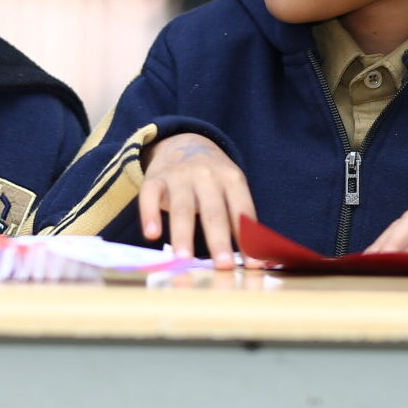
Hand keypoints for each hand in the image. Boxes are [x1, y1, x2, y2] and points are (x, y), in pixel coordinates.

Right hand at [139, 132, 254, 268]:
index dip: (248, 238)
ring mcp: (179, 175)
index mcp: (232, 179)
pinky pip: (150, 195)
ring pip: (182, 207)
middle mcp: (207, 175)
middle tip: (224, 266)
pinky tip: (151, 234)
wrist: (184, 141)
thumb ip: (241, 220)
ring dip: (183, 234)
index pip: (242, 211)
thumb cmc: (214, 178)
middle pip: (213, 211)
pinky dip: (150, 214)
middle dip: (219, 240)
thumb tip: (258, 261)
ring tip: (184, 259)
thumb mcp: (232, 189)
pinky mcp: (155, 177)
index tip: (253, 265)